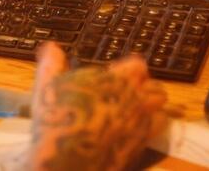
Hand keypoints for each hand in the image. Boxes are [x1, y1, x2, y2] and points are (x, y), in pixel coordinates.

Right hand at [30, 41, 170, 170]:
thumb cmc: (58, 120)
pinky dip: (149, 128)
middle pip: (155, 87)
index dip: (130, 70)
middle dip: (145, 88)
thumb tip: (51, 48)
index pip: (138, 65)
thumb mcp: (47, 86)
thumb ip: (52, 63)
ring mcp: (141, 123)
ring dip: (152, 108)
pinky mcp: (142, 145)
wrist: (66, 161)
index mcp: (117, 80)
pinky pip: (156, 132)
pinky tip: (134, 131)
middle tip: (130, 94)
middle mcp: (136, 99)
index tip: (118, 75)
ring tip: (136, 112)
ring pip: (160, 109)